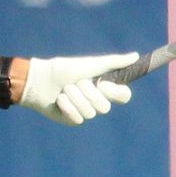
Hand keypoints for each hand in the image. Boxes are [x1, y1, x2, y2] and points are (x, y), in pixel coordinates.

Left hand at [17, 53, 138, 125]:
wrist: (40, 80)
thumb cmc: (64, 69)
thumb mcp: (90, 64)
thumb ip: (113, 62)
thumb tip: (136, 56)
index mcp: (104, 87)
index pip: (123, 96)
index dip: (115, 93)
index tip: (102, 83)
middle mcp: (97, 101)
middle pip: (105, 107)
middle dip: (88, 93)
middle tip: (77, 83)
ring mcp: (85, 111)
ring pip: (90, 113)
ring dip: (75, 98)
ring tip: (64, 90)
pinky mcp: (73, 120)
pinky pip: (78, 119)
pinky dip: (67, 107)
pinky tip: (59, 100)